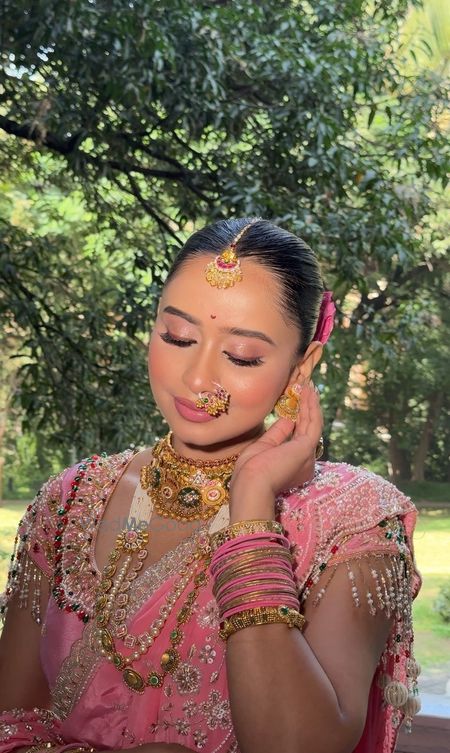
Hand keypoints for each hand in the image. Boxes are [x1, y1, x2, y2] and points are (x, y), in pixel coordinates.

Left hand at [228, 383, 321, 520]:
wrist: (251, 485)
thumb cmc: (250, 472)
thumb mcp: (264, 448)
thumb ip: (278, 433)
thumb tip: (290, 419)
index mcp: (292, 467)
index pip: (297, 439)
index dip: (298, 420)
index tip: (295, 403)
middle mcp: (305, 463)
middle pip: (307, 430)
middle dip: (306, 408)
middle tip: (306, 389)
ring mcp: (307, 456)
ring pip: (312, 425)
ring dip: (310, 404)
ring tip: (309, 386)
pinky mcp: (307, 448)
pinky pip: (313, 423)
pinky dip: (312, 407)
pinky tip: (309, 393)